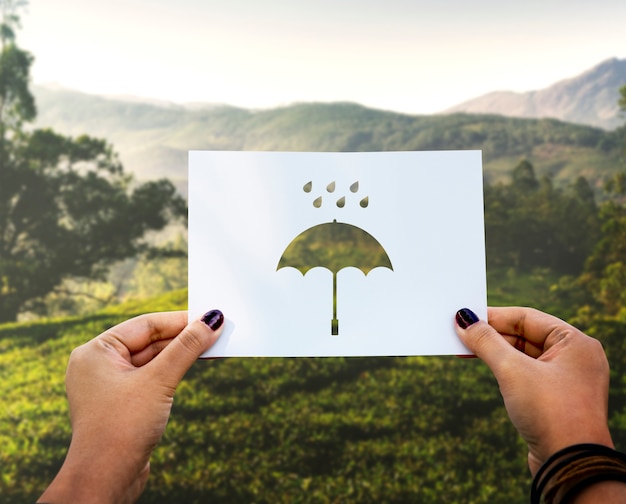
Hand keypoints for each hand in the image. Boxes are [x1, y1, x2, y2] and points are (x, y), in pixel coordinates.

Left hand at [38, 309, 223, 503]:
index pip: (145, 324)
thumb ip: (186, 348)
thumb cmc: (121, 428)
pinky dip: (173, 371)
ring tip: (213, 346)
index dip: (180, 320)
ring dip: (181, 354)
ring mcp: (110, 385)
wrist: (105, 481)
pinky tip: (194, 366)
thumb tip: (212, 320)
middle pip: (150, 340)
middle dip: (183, 337)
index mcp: (96, 352)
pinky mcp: (123, 403)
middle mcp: (99, 365)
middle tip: (217, 330)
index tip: (210, 316)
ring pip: (153, 359)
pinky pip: (152, 377)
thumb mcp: (159, 380)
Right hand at [455, 306, 612, 474]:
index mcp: (575, 342)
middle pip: (524, 335)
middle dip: (491, 336)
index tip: (464, 317)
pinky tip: (485, 368)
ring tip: (464, 351)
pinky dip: (504, 370)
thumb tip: (463, 320)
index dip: (493, 316)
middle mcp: (575, 358)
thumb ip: (486, 341)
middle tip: (459, 335)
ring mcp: (567, 379)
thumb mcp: (512, 370)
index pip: (526, 317)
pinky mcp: (556, 399)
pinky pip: (526, 374)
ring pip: (523, 356)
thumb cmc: (550, 412)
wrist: (570, 466)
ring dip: (494, 353)